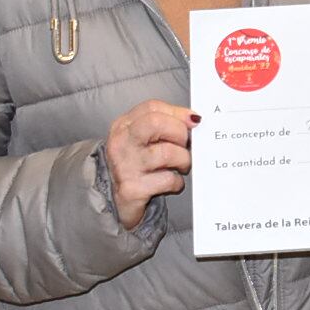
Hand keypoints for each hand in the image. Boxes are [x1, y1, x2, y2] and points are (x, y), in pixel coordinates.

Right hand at [105, 101, 194, 229]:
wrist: (116, 201)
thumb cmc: (136, 166)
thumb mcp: (142, 140)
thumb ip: (164, 125)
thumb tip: (193, 119)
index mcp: (123, 126)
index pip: (152, 107)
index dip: (177, 113)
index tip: (193, 121)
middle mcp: (121, 142)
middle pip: (157, 123)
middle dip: (180, 133)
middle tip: (185, 146)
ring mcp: (125, 165)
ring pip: (167, 152)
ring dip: (183, 160)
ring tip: (181, 166)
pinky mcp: (132, 189)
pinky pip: (168, 179)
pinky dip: (177, 182)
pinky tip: (172, 183)